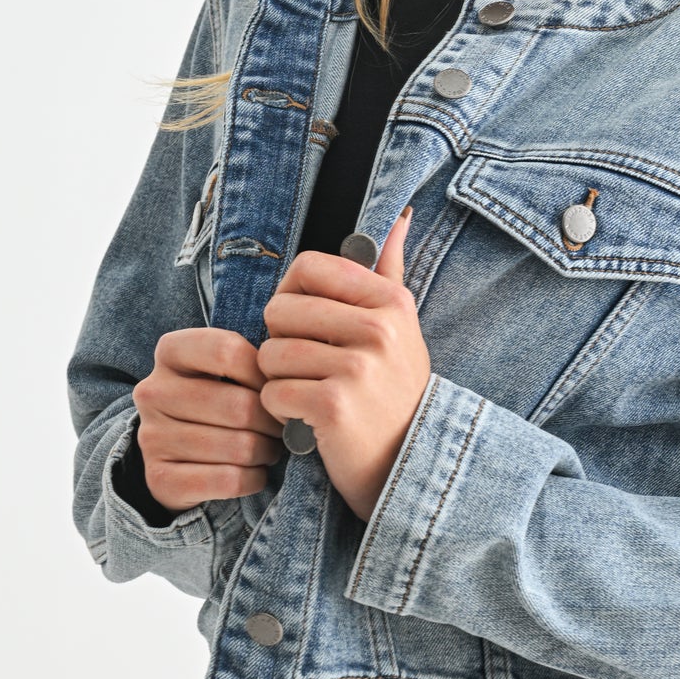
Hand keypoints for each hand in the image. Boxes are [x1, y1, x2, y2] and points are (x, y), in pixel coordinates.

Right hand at [132, 329, 283, 509]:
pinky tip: (252, 473)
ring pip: (240, 447)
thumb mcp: (225, 371)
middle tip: (281, 429)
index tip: (276, 389)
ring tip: (267, 449)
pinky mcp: (160, 478)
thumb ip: (253, 362)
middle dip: (273, 422)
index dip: (264, 373)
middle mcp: (153, 391)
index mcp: (170, 352)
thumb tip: (290, 377)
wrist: (174, 459)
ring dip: (266, 452)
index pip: (228, 351)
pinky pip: (230, 480)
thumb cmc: (215, 404)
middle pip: (240, 406)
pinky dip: (253, 479)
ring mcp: (152, 436)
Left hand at [256, 209, 430, 519]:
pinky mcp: (334, 405)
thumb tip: (397, 216)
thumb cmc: (393, 391)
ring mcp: (358, 368)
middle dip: (281, 343)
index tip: (308, 326)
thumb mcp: (401, 328)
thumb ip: (388, 271)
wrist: (409, 462)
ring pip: (270, 354)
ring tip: (311, 394)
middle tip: (310, 369)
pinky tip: (308, 418)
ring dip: (279, 381)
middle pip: (280, 310)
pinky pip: (273, 392)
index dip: (292, 296)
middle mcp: (379, 329)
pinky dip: (281, 411)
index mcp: (390, 301)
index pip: (307, 268)